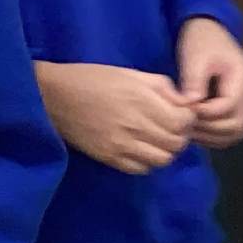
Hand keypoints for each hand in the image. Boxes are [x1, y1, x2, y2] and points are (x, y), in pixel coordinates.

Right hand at [36, 61, 195, 174]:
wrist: (54, 96)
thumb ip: (163, 87)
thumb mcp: (132, 73)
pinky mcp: (110, 158)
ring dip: (166, 151)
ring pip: (163, 160)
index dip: (188, 118)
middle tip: (171, 127)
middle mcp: (136, 125)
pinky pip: (141, 169)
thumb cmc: (94, 79)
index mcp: (143, 100)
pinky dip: (147, 162)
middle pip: (177, 143)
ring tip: (157, 139)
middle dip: (180, 135)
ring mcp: (123, 145)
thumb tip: (186, 103)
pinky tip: (141, 149)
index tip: (181, 114)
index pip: (184, 121)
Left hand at [177, 17, 242, 149]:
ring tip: (188, 128)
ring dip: (211, 136)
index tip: (184, 109)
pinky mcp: (239, 109)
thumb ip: (194, 82)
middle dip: (208, 128)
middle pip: (236, 126)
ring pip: (235, 133)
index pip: (228, 108)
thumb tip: (191, 106)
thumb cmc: (202, 40)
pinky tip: (196, 129)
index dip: (205, 114)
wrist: (209, 32)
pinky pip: (231, 131)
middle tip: (184, 124)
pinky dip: (214, 135)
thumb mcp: (195, 57)